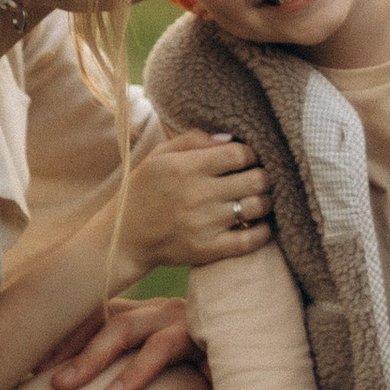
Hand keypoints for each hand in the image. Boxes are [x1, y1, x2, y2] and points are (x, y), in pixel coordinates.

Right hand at [47, 297, 219, 389]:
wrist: (242, 344)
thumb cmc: (235, 380)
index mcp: (197, 331)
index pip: (161, 347)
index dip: (135, 373)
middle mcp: (173, 312)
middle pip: (127, 324)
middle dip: (93, 355)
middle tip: (63, 384)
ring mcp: (153, 308)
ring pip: (108, 313)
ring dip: (75, 338)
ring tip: (44, 367)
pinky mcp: (138, 310)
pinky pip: (102, 313)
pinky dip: (76, 330)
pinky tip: (52, 351)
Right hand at [123, 131, 271, 271]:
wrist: (123, 237)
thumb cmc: (143, 191)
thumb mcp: (159, 156)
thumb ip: (193, 139)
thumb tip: (230, 139)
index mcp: (186, 167)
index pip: (240, 154)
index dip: (251, 154)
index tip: (247, 159)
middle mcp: (198, 195)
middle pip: (256, 179)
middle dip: (263, 176)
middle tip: (258, 178)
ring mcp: (204, 224)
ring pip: (258, 207)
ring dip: (265, 201)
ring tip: (258, 199)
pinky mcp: (208, 250)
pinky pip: (250, 240)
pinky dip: (263, 231)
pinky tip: (260, 224)